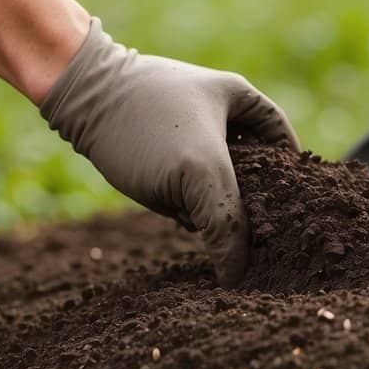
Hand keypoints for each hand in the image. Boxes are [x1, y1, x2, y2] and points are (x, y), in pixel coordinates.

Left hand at [41, 19, 298, 286]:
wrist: (78, 97)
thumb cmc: (144, 125)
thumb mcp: (199, 173)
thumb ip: (227, 222)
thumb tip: (235, 271)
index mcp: (239, 98)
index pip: (284, 145)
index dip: (290, 182)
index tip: (286, 219)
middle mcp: (217, 110)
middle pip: (251, 168)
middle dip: (245, 202)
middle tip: (243, 233)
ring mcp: (185, 128)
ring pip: (215, 181)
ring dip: (210, 205)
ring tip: (199, 219)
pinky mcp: (156, 146)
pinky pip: (184, 184)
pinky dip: (184, 203)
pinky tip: (174, 215)